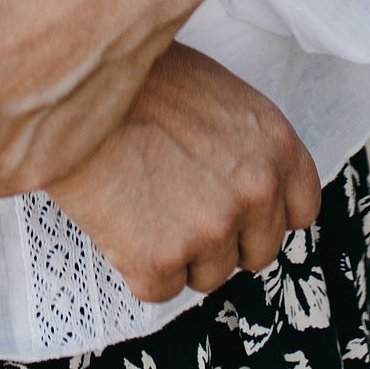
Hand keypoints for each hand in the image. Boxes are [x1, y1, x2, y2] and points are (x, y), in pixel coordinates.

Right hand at [48, 45, 321, 303]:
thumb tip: (244, 187)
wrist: (68, 84)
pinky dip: (136, 265)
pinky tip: (118, 219)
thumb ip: (246, 146)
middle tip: (176, 205)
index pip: (301, 211)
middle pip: (257, 252)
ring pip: (209, 275)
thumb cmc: (135, 79)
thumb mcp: (215, 93)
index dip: (264, 213)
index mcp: (275, 145)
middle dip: (222, 238)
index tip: (236, 208)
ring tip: (141, 204)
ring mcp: (210, 229)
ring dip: (179, 253)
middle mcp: (255, 191)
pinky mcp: (160, 260)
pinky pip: (159, 289)